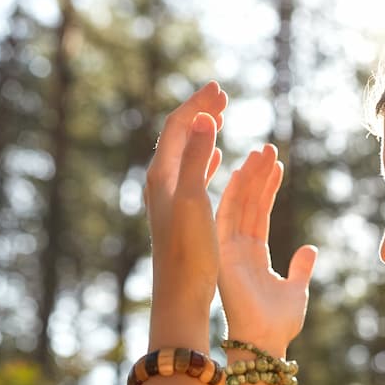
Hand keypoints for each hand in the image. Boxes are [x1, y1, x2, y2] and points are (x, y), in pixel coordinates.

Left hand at [143, 81, 227, 323]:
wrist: (180, 294)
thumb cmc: (189, 251)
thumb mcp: (194, 199)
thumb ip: (199, 157)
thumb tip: (203, 118)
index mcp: (163, 175)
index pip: (179, 127)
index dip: (198, 106)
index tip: (220, 90)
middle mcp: (162, 183)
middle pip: (180, 136)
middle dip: (200, 113)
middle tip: (222, 96)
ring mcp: (170, 198)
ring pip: (187, 153)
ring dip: (204, 132)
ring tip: (221, 117)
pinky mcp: (181, 213)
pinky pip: (193, 174)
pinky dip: (207, 158)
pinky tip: (218, 157)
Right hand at [216, 144, 317, 352]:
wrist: (265, 343)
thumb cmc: (280, 323)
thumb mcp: (296, 290)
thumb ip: (300, 268)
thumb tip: (309, 248)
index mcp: (253, 256)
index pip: (260, 213)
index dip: (268, 189)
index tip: (276, 165)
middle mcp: (238, 249)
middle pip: (249, 204)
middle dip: (259, 175)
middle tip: (269, 147)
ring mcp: (229, 250)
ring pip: (238, 204)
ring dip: (250, 178)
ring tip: (262, 152)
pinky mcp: (223, 254)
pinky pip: (227, 217)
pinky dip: (234, 194)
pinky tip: (243, 172)